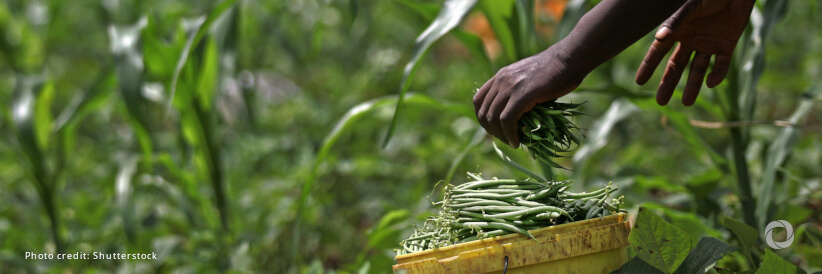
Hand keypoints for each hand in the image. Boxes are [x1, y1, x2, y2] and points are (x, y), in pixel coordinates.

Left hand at [473, 48, 581, 147]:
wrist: (568, 59)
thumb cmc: (556, 70)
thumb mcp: (528, 78)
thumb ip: (518, 91)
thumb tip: (518, 115)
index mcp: (501, 76)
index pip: (478, 100)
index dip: (482, 118)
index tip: (494, 129)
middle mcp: (501, 80)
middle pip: (483, 112)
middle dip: (491, 130)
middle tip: (505, 139)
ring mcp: (510, 87)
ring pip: (493, 118)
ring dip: (501, 135)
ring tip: (512, 142)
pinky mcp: (522, 95)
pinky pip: (507, 120)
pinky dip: (510, 134)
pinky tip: (517, 141)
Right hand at [635, 0, 754, 105]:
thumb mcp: (690, 8)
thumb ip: (675, 22)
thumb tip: (658, 38)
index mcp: (678, 31)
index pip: (658, 52)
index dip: (649, 66)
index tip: (639, 82)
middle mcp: (690, 40)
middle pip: (676, 66)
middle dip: (669, 83)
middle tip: (661, 102)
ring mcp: (708, 44)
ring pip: (697, 69)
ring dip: (693, 85)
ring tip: (687, 103)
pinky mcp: (727, 46)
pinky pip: (720, 65)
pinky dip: (717, 74)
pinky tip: (711, 83)